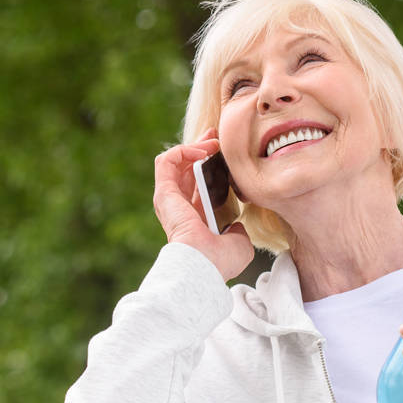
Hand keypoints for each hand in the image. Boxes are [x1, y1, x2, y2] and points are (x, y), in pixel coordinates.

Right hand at [152, 129, 253, 281]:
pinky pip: (167, 161)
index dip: (210, 166)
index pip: (197, 184)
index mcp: (195, 219)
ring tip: (213, 143)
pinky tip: (201, 150)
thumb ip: (237, 231)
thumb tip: (236, 226)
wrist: (204, 264)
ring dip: (193, 147)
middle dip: (201, 148)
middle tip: (217, 138)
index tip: (224, 153)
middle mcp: (180, 207)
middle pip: (186, 168)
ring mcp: (169, 199)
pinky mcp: (164, 192)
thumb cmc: (220, 260)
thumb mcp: (238, 242)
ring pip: (175, 161)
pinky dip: (183, 150)